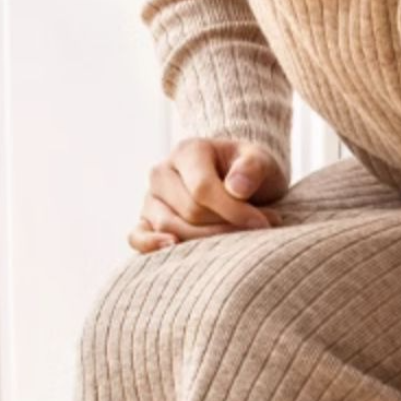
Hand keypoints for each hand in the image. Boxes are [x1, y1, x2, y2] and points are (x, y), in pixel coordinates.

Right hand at [129, 136, 286, 253]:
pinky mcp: (147, 220)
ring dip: (208, 241)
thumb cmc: (249, 170)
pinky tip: (172, 249)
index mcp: (188, 151)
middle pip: (190, 212)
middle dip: (227, 226)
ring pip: (171, 228)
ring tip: (241, 239)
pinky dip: (150, 246)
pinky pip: (137, 236)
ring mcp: (151, 198)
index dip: (234, 211)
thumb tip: (237, 189)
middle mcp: (162, 172)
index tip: (263, 223)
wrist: (237, 180)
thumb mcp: (261, 160)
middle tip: (260, 228)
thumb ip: (252, 168)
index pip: (203, 189)